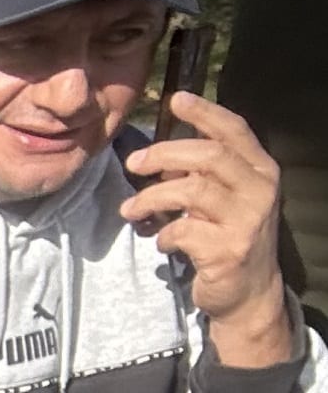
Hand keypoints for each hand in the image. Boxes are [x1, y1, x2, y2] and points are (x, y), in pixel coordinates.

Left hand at [122, 93, 301, 367]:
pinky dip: (164, 234)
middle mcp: (260, 189)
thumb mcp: (220, 201)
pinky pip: (183, 231)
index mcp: (259, 170)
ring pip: (191, 191)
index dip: (205, 112)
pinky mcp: (228, 250)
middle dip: (163, 154)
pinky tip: (162, 241)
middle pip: (208, 156)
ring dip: (151, 198)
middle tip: (133, 163)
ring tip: (131, 210)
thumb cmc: (227, 238)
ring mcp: (247, 220)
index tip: (176, 99)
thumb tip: (158, 159)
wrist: (248, 294)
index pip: (234, 130)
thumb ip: (199, 176)